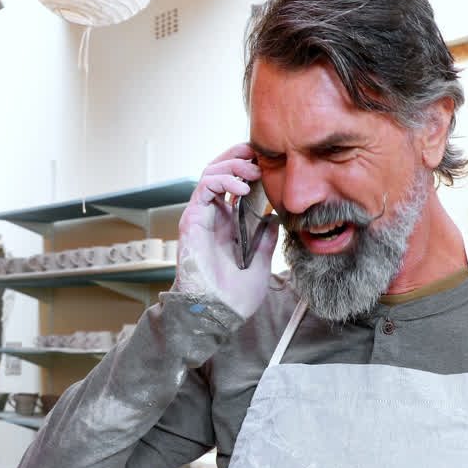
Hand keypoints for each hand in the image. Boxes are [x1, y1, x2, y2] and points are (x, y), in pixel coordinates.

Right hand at [172, 144, 278, 318]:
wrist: (217, 313)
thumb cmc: (234, 296)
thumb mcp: (261, 263)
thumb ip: (266, 240)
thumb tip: (275, 219)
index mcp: (229, 224)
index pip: (237, 184)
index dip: (251, 168)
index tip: (272, 163)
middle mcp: (214, 216)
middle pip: (222, 171)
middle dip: (241, 156)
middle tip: (261, 154)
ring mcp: (202, 216)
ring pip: (211, 172)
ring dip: (233, 164)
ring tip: (253, 169)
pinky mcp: (192, 219)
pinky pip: (204, 187)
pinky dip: (223, 180)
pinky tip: (242, 187)